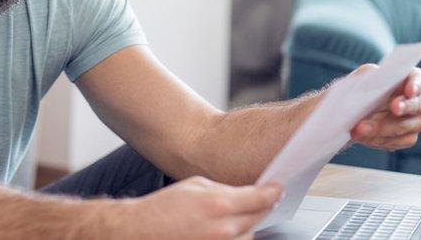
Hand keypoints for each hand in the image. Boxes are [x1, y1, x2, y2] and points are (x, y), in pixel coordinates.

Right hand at [105, 176, 281, 238]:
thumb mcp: (195, 185)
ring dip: (247, 224)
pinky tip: (223, 229)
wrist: (143, 230)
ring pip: (250, 234)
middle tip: (259, 200)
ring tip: (229, 217)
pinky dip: (235, 236)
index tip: (277, 189)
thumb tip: (246, 193)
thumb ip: (224, 188)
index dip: (273, 192)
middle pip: (259, 217)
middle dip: (261, 207)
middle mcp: (225, 228)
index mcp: (219, 203)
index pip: (261, 198)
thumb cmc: (163, 207)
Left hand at [350, 65, 420, 149]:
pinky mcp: (406, 138)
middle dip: (407, 106)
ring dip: (384, 127)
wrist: (349, 113)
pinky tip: (364, 137)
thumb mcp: (362, 77)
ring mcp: (415, 121)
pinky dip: (379, 139)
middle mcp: (418, 101)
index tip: (410, 90)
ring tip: (361, 128)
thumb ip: (370, 75)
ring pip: (409, 125)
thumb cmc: (359, 90)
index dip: (418, 85)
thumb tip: (373, 81)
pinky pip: (399, 141)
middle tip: (394, 108)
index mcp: (409, 80)